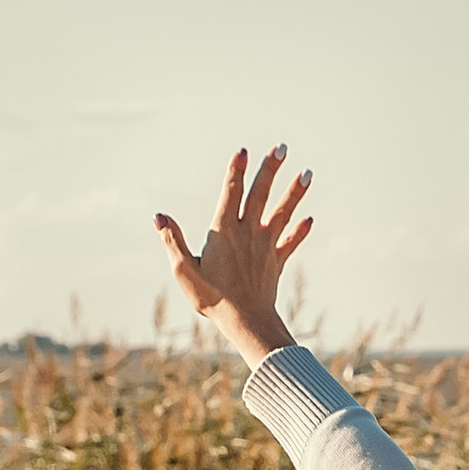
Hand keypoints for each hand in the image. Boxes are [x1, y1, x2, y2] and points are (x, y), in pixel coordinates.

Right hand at [157, 144, 314, 365]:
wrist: (246, 322)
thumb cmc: (212, 298)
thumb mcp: (184, 271)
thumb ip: (172, 241)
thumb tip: (159, 216)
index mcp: (224, 231)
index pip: (231, 193)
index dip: (236, 171)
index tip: (243, 151)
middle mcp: (248, 233)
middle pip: (261, 194)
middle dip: (270, 170)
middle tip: (281, 147)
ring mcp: (265, 246)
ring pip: (282, 213)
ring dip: (294, 193)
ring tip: (307, 173)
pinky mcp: (276, 262)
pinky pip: (290, 243)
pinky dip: (300, 231)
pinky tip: (309, 219)